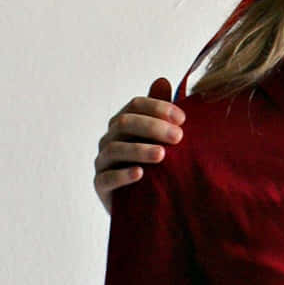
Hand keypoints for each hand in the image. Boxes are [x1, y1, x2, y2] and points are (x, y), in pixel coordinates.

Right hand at [94, 79, 184, 211]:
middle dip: (153, 127)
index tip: (183, 119)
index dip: (158, 108)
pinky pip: (107, 178)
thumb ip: (161, 112)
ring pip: (116, 149)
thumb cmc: (156, 166)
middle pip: (125, 123)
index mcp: (124, 123)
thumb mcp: (162, 139)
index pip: (136, 105)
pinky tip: (140, 174)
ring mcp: (103, 161)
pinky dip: (123, 175)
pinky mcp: (100, 185)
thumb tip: (162, 79)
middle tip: (179, 137)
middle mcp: (110, 138)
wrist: (146, 205)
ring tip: (162, 155)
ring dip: (139, 150)